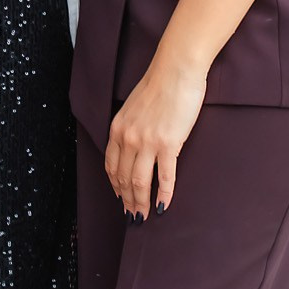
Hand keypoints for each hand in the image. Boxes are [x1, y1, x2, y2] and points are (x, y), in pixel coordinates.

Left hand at [105, 48, 206, 217]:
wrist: (176, 71)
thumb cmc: (160, 85)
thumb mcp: (133, 107)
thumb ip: (130, 127)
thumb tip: (135, 147)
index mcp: (118, 129)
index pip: (111, 165)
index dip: (115, 186)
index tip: (121, 198)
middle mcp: (128, 138)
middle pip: (124, 178)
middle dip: (127, 201)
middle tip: (133, 216)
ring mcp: (148, 142)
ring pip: (140, 182)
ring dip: (141, 203)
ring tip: (144, 217)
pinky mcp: (168, 143)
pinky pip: (165, 176)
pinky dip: (164, 194)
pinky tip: (164, 206)